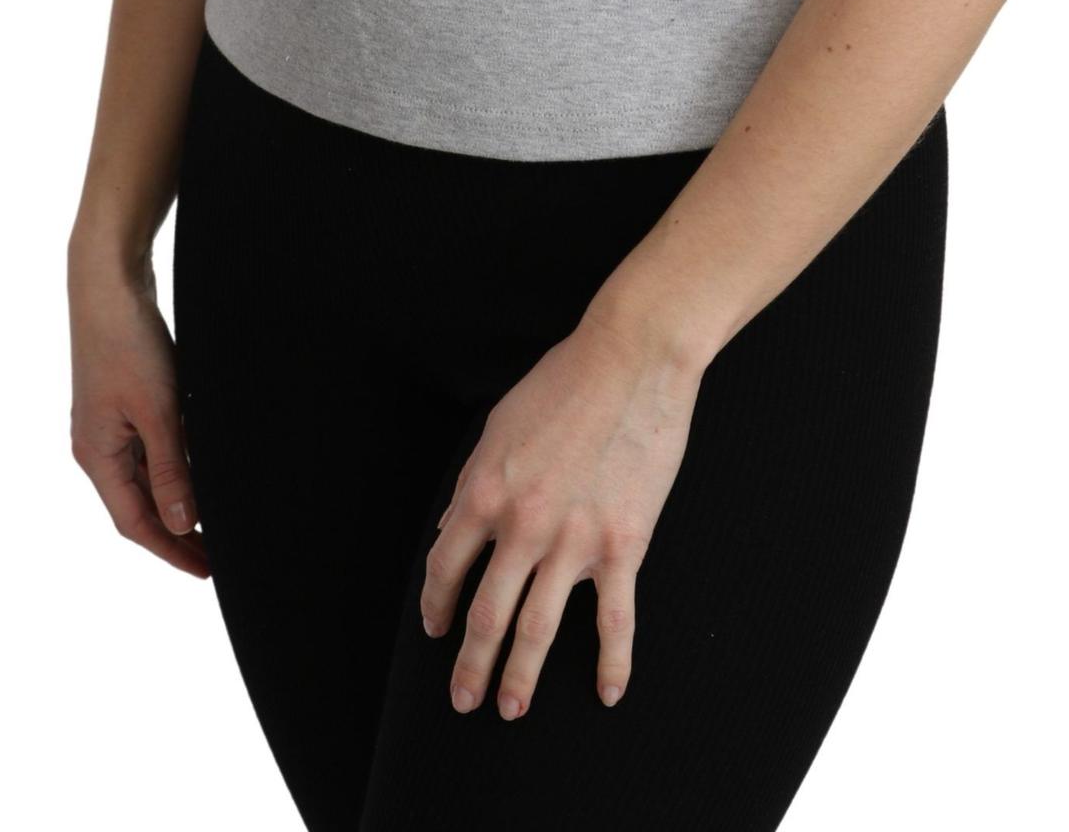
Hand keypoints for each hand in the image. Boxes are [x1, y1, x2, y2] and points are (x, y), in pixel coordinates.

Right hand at [69, 256, 207, 578]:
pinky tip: (198, 467)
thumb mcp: (157, 410)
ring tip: (211, 519)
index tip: (207, 569)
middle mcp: (97, 446)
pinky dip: (173, 465)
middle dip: (175, 532)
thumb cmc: (127, 342)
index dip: (171, 550)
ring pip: (144, 476)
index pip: (135, 523)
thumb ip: (170, 468)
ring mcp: (107, 423)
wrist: (108, 281)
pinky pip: (149, 447)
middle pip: (138, 505)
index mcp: (97, 456)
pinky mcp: (122, 399)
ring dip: (175, 499)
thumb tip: (179, 523)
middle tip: (214, 554)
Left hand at [420, 311, 701, 717]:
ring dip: (521, 677)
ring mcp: (574, 541)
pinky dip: (611, 663)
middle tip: (464, 700)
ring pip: (538, 629)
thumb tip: (451, 528)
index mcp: (484, 491)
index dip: (436, 606)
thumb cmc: (564, 381)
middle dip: (470, 665)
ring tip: (511, 709)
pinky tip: (609, 693)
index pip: (445, 567)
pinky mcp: (623, 545)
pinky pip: (614, 620)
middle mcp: (522, 526)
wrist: (632, 359)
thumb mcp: (498, 426)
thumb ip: (474, 482)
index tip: (437, 630)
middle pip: (486, 615)